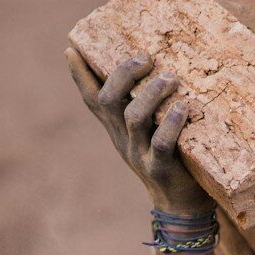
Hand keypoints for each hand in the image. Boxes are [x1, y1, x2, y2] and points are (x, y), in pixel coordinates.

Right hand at [65, 49, 212, 214]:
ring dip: (151, 93)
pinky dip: (171, 124)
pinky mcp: (160, 169)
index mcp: (116, 127)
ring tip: (170, 78)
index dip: (79, 75)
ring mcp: (138, 154)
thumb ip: (149, 104)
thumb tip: (158, 69)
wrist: (180, 206)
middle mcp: (122, 138)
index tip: (71, 48)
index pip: (91, 99)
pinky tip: (183, 108)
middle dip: (123, 74)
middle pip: (108, 101)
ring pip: (134, 118)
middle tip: (146, 57)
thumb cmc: (171, 158)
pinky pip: (161, 144)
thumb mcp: (151, 130)